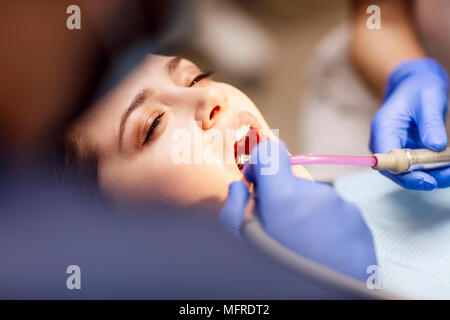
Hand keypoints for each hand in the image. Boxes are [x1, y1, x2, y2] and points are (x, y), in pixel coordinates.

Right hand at [219, 139, 376, 279]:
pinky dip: (327, 228)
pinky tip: (322, 253)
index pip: (271, 152)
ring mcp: (344, 208)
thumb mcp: (243, 246)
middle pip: (291, 182)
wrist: (328, 304)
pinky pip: (336, 214)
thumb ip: (233, 209)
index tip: (256, 183)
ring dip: (305, 216)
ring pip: (314, 200)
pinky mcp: (361, 224)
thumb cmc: (282, 278)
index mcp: (286, 196)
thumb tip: (240, 187)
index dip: (259, 164)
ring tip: (303, 249)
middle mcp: (318, 195)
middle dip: (282, 200)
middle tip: (279, 233)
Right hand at [370, 58, 448, 189]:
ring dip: (431, 175)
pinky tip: (448, 166)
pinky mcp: (405, 152)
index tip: (427, 180)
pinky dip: (433, 169)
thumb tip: (436, 146)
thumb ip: (431, 123)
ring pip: (408, 172)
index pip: (387, 159)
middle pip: (396, 171)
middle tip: (449, 176)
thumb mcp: (429, 100)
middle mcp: (384, 142)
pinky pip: (417, 166)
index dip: (405, 174)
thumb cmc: (420, 88)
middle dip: (422, 178)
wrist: (415, 85)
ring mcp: (394, 148)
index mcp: (383, 128)